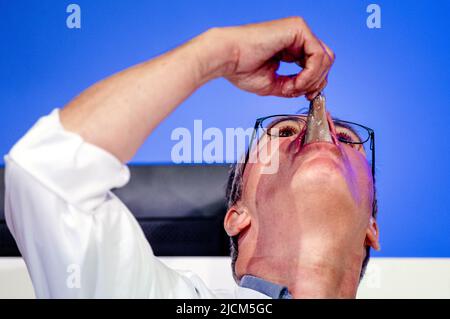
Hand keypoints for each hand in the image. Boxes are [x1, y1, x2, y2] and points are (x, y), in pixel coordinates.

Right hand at [210, 17, 334, 99]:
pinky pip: (318, 55)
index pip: (316, 64)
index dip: (316, 83)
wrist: (227, 58)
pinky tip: (296, 82)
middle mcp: (297, 37)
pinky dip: (310, 74)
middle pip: (325, 60)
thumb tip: (311, 91)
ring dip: (312, 80)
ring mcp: (298, 30)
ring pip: (325, 58)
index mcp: (290, 47)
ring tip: (293, 88)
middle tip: (304, 94)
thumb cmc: (242, 69)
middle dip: (317, 82)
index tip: (308, 97)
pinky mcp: (298, 28)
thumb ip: (294, 86)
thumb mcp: (274, 84)